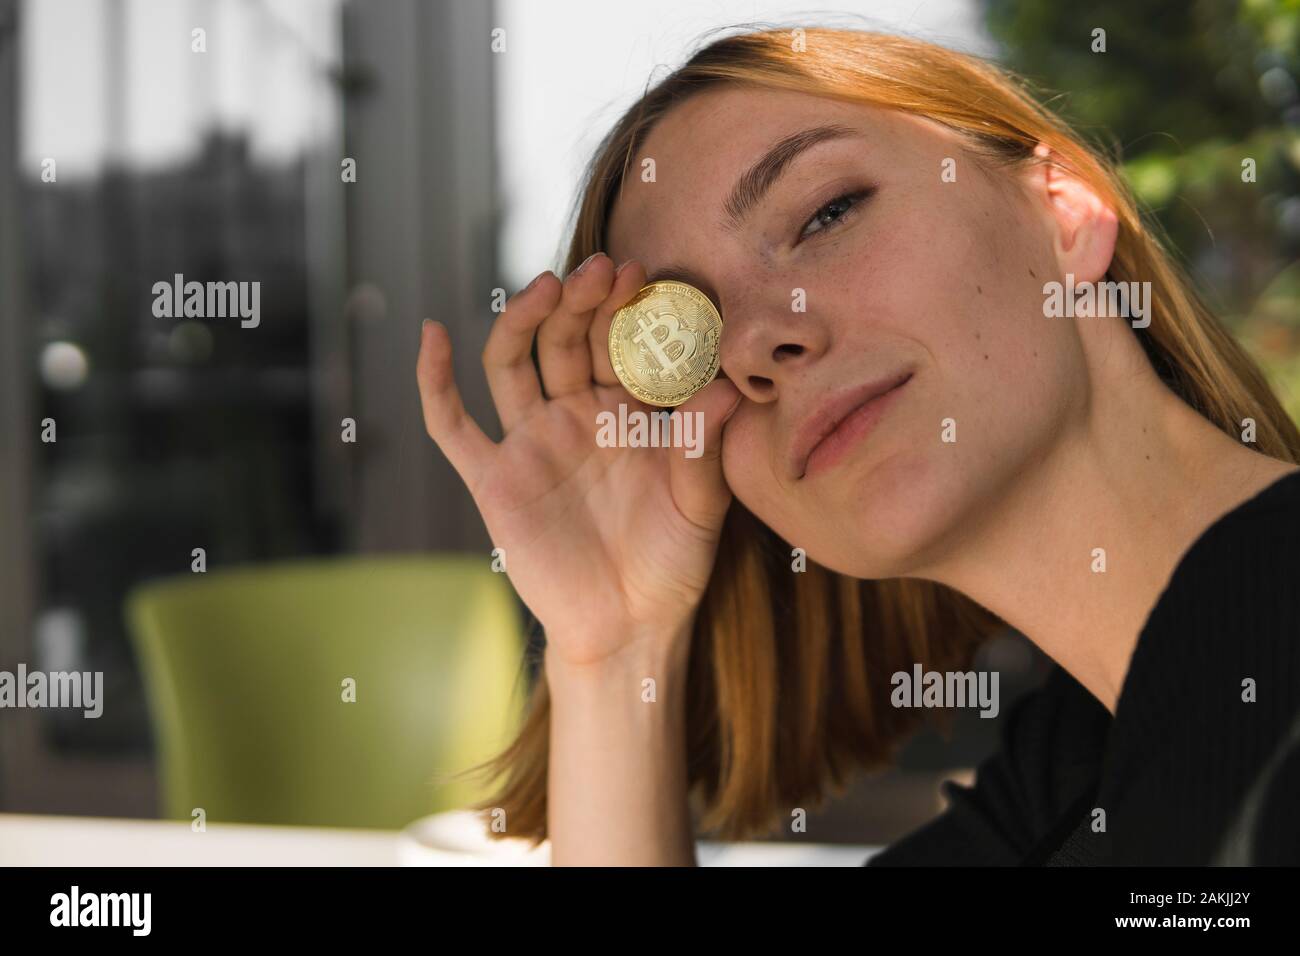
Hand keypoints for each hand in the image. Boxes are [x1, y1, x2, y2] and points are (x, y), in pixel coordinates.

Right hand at [416, 254, 740, 666]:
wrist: (630, 626)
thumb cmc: (672, 562)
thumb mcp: (699, 503)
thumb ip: (706, 445)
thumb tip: (731, 385)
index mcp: (626, 412)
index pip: (619, 344)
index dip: (626, 308)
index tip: (643, 273)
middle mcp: (574, 416)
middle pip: (566, 340)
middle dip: (582, 302)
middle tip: (603, 268)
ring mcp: (530, 443)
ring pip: (512, 364)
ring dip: (523, 321)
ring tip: (546, 286)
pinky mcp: (493, 479)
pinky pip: (452, 426)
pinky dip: (434, 381)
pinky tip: (431, 335)